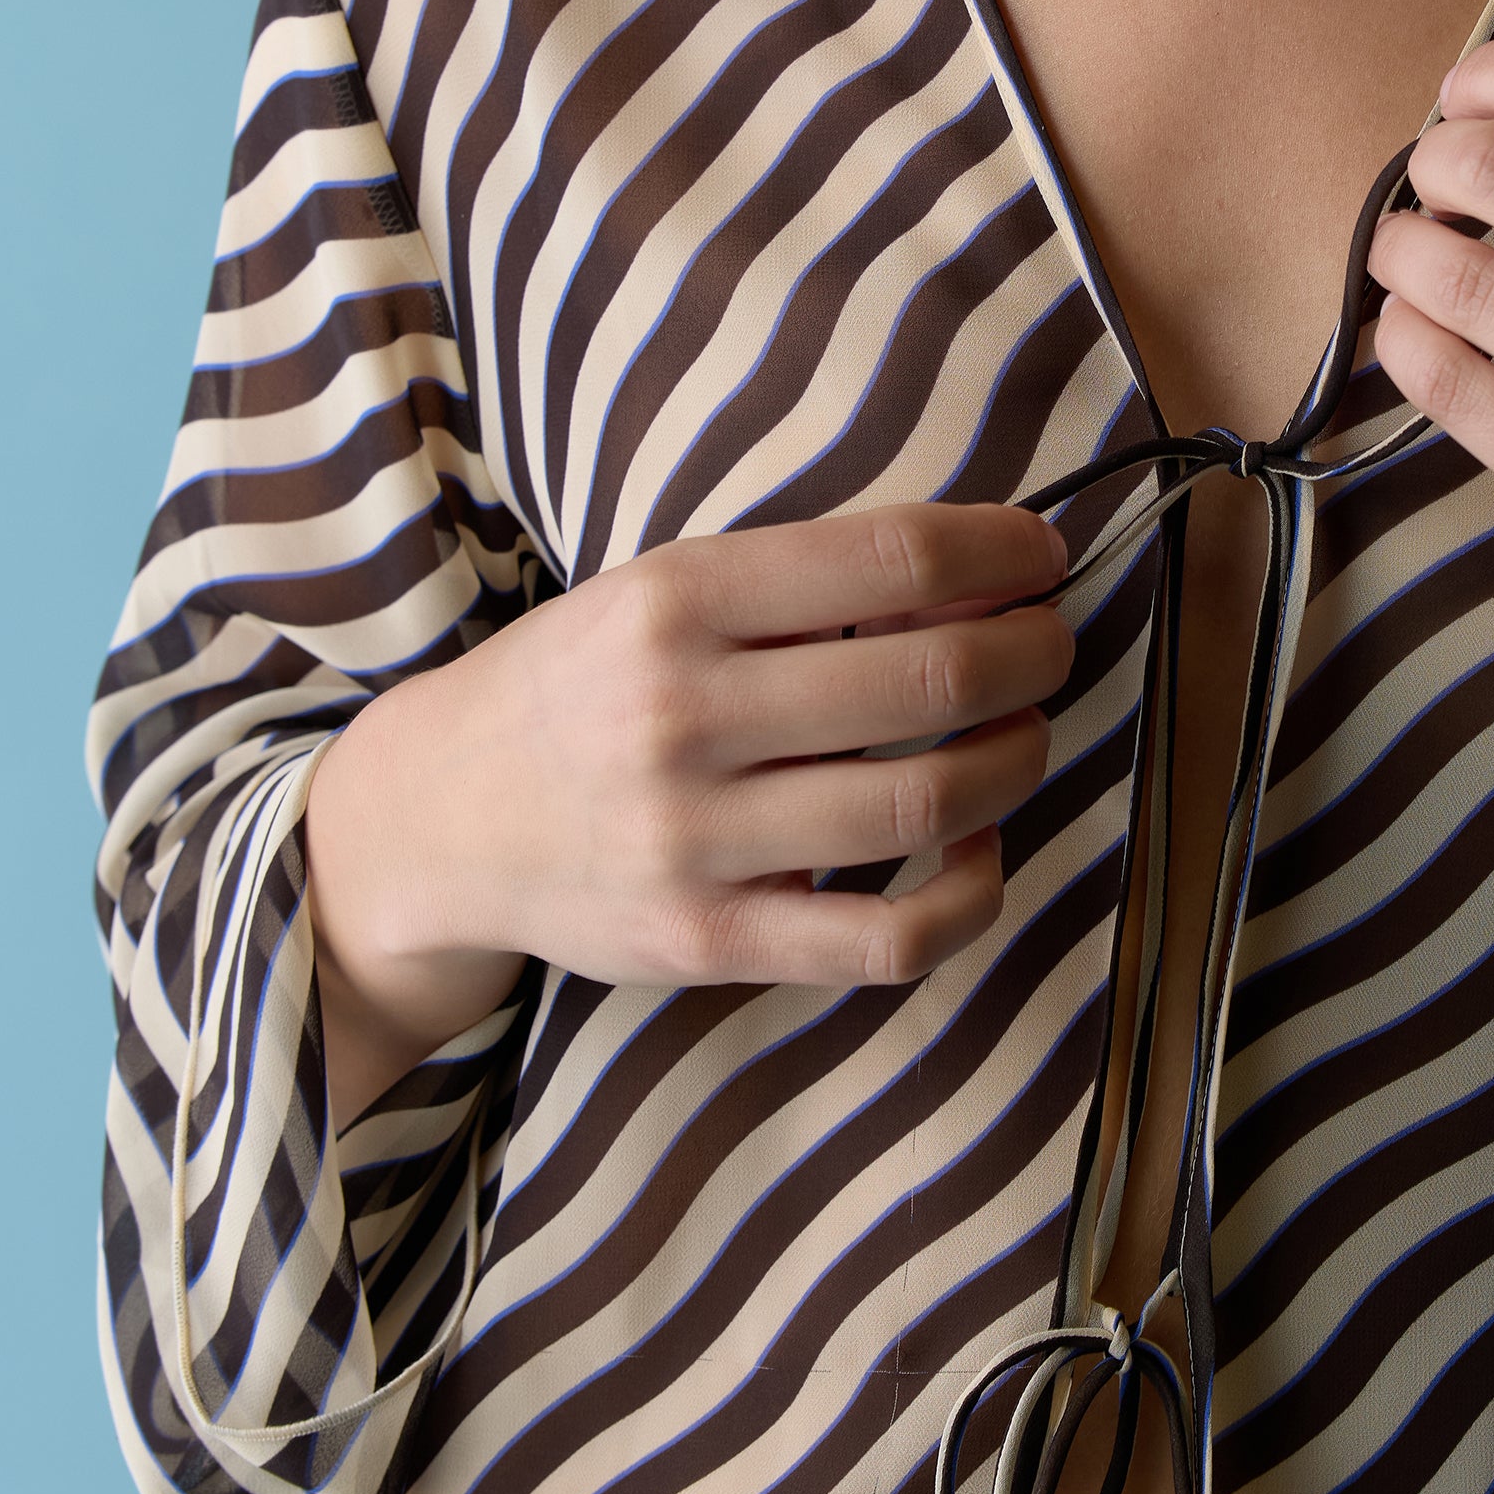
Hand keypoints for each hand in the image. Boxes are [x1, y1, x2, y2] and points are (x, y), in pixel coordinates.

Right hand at [301, 500, 1074, 1122]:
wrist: (441, 816)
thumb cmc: (582, 686)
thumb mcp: (659, 592)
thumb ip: (802, 584)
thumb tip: (985, 573)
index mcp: (675, 600)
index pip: (892, 558)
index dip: (1003, 551)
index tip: (1044, 554)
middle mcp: (683, 715)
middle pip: (932, 678)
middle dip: (1032, 653)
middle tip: (1052, 645)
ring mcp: (697, 839)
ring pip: (928, 803)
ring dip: (1018, 760)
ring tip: (1025, 732)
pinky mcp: (711, 941)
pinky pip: (891, 937)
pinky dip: (972, 891)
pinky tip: (979, 846)